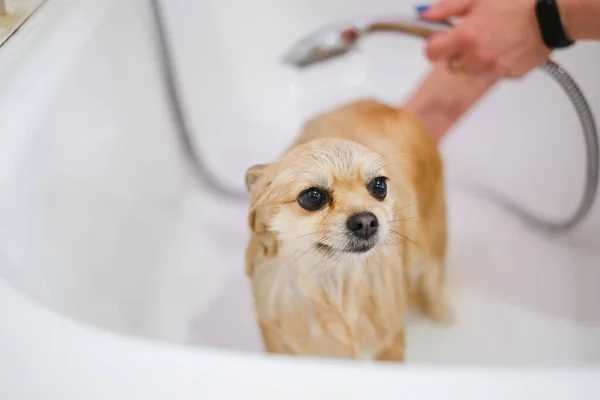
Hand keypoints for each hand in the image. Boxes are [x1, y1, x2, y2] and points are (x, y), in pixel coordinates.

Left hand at [421, 0, 551, 77]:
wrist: (552, 15)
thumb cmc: (518, 3)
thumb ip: (447, 8)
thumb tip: (424, 14)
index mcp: (466, 36)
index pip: (431, 53)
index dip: (434, 46)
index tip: (440, 41)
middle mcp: (476, 57)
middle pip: (450, 65)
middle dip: (456, 53)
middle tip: (471, 38)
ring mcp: (492, 68)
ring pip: (469, 72)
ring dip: (473, 61)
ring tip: (491, 42)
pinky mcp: (507, 75)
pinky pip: (491, 74)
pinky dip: (494, 64)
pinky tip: (505, 47)